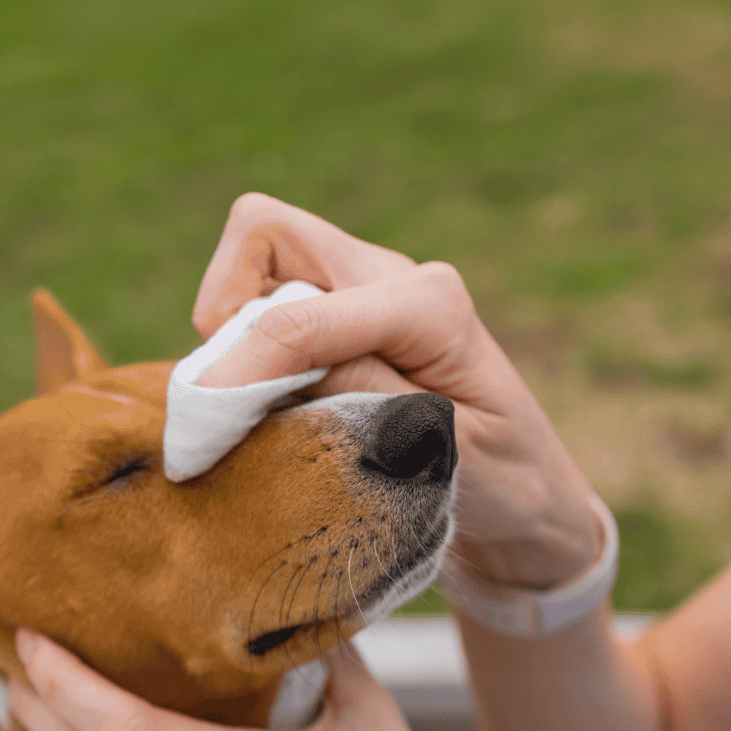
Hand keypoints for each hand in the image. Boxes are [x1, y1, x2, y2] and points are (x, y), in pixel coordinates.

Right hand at [193, 193, 602, 589]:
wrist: (526, 498)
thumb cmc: (499, 482)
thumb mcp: (443, 453)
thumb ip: (364, 398)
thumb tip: (276, 366)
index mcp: (429, 305)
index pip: (299, 314)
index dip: (238, 369)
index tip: (204, 434)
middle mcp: (390, 277)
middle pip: (265, 231)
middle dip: (222, 306)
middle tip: (227, 396)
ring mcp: (361, 289)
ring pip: (256, 260)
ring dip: (231, 330)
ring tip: (249, 412)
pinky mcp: (339, 315)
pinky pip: (265, 300)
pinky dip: (245, 349)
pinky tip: (266, 409)